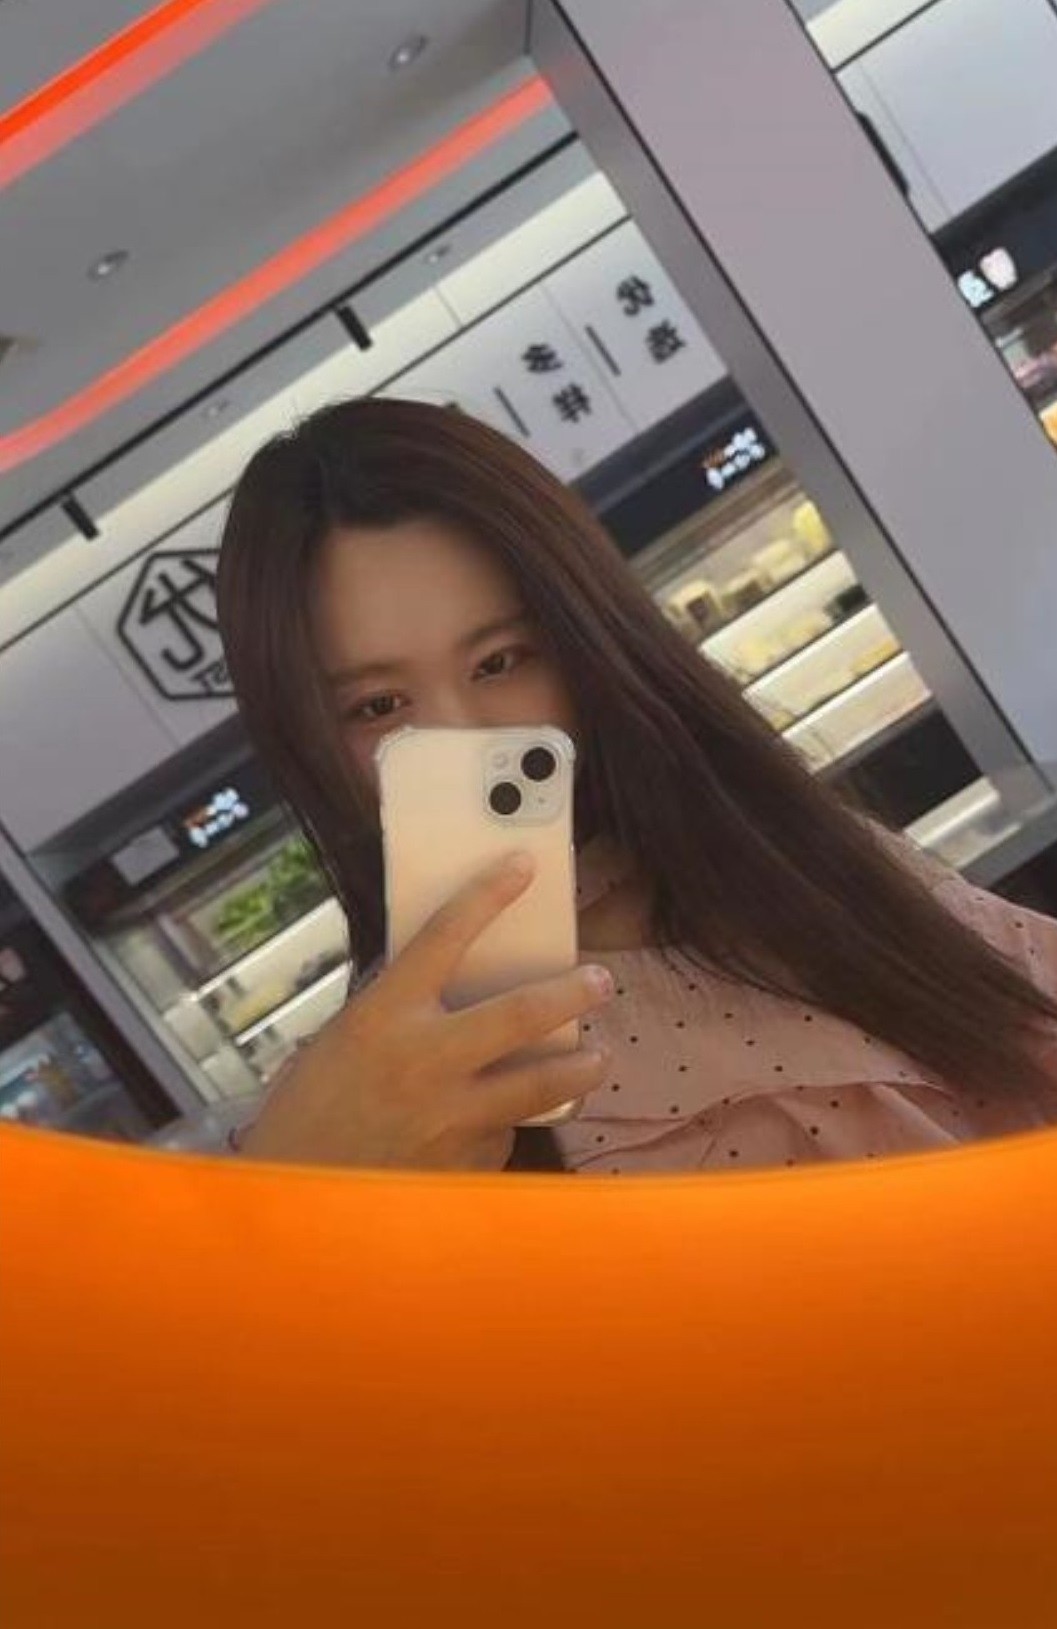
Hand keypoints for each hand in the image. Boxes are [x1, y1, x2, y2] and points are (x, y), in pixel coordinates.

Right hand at [240, 854, 613, 1170]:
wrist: (298, 1198)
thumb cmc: (311, 1112)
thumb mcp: (344, 1043)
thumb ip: (398, 1015)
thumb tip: (455, 987)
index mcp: (383, 1016)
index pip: (442, 937)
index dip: (487, 895)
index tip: (523, 866)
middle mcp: (424, 1059)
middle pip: (522, 1013)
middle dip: (573, 993)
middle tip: (601, 981)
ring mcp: (451, 1114)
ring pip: (541, 1083)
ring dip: (581, 1068)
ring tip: (599, 1057)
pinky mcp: (468, 1162)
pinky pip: (505, 1133)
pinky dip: (506, 1126)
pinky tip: (492, 1129)